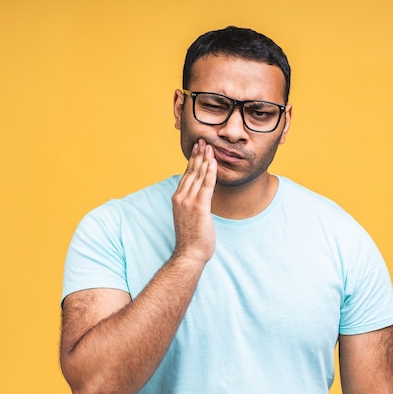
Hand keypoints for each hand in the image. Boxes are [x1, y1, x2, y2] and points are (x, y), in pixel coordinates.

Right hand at [171, 139, 217, 263]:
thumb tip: (202, 196)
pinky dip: (210, 172)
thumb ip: (193, 203)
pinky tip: (213, 162)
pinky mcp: (199, 207)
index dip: (193, 160)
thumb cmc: (192, 238)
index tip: (198, 148)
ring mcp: (189, 201)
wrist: (189, 253)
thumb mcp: (190, 216)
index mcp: (178, 198)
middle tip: (203, 140)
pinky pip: (206, 185)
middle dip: (198, 155)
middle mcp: (181, 197)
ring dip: (205, 159)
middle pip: (191, 171)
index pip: (187, 175)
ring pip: (198, 175)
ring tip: (209, 146)